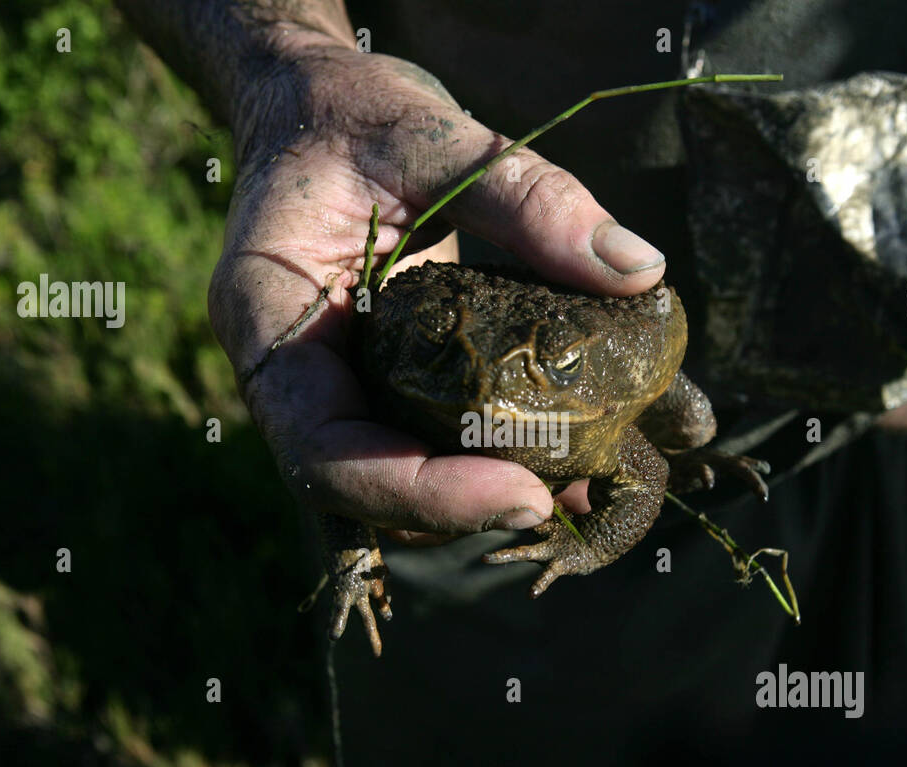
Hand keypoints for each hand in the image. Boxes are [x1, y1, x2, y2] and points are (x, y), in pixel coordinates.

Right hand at [208, 34, 666, 537]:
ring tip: (580, 489)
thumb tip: (637, 269)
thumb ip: (526, 195)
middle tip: (563, 500)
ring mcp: (334, 389)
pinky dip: (492, 464)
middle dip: (459, 510)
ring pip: (393, 484)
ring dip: (480, 502)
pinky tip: (572, 460)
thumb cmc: (353, 118)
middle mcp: (292, 378)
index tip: (523, 493)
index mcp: (269, 320)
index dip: (416, 491)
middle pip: (359, 489)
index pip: (323, 448)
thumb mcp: (430, 133)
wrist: (317, 115)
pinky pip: (424, 444)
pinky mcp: (378, 387)